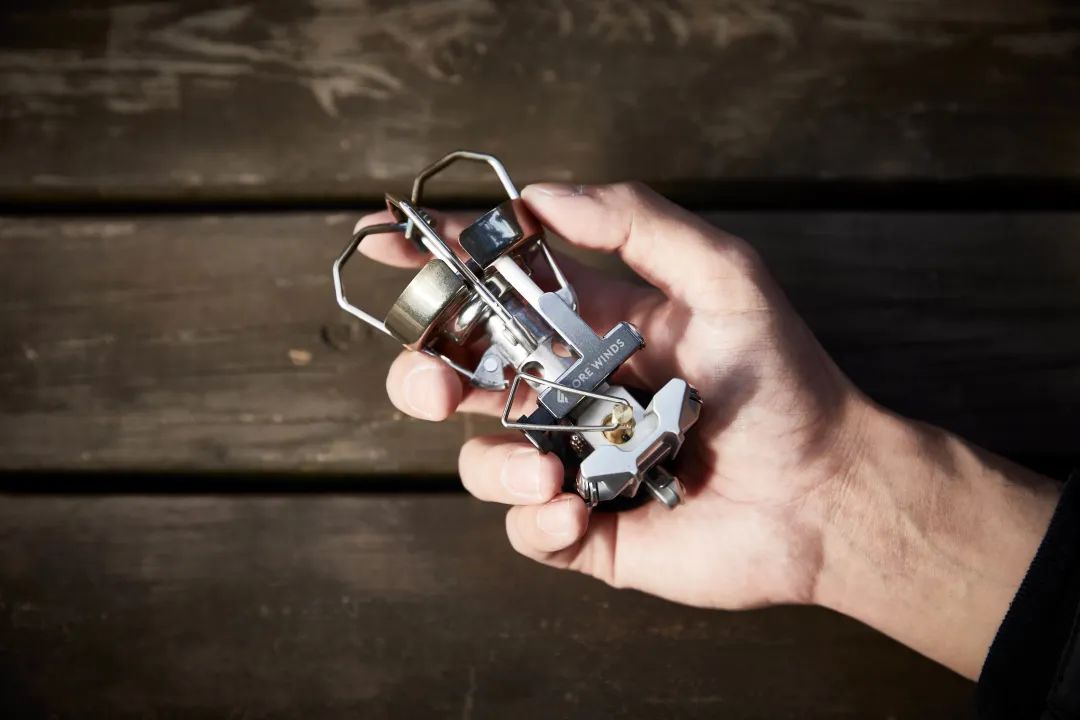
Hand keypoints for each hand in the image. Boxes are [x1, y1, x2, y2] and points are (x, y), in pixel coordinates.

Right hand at [358, 182, 869, 610]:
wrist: (825, 493)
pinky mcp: (585, 529)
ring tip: (552, 471)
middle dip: (424, 373)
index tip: (382, 242)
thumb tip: (540, 196)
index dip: (435, 262)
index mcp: (589, 327)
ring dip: (496, 463)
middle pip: (459, 375)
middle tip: (433, 382)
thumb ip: (636, 223)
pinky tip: (580, 510)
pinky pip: (525, 530)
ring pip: (480, 459)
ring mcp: (572, 461)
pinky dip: (539, 522)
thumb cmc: (782, 380)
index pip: (494, 288)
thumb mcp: (722, 276)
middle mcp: (569, 392)